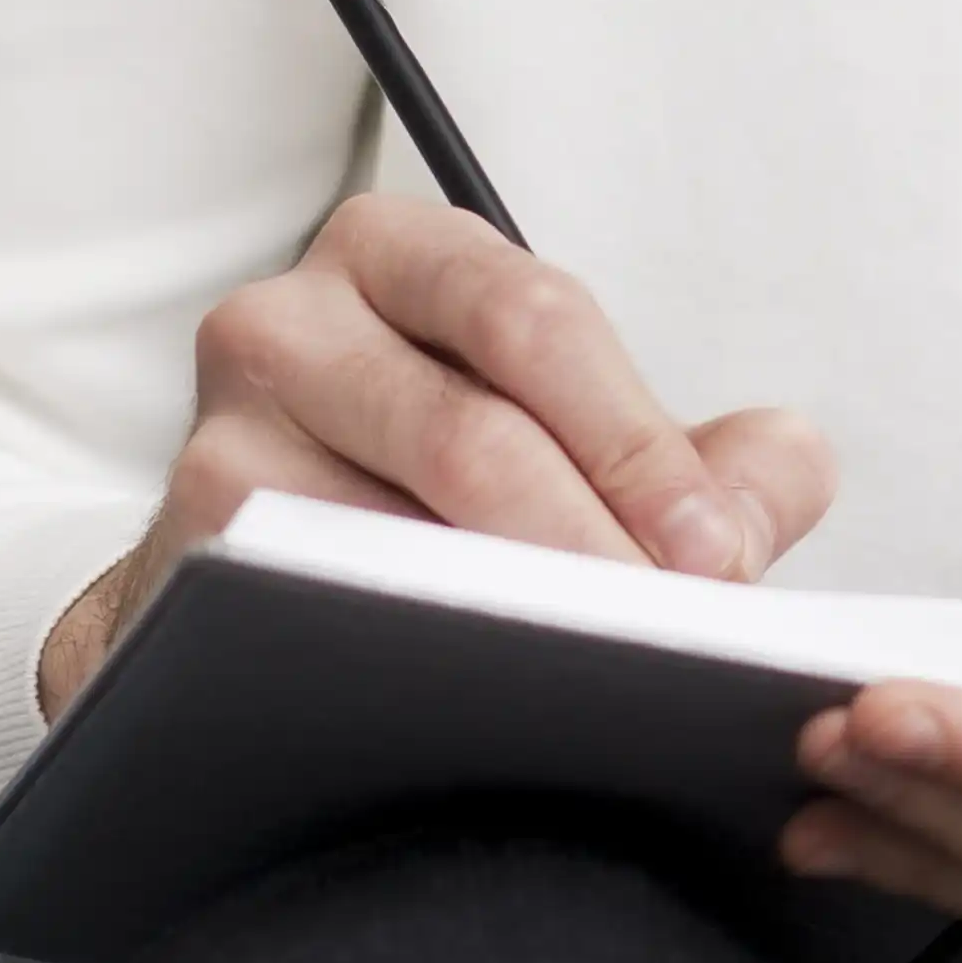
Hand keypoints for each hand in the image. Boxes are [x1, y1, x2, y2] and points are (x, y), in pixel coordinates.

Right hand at [37, 191, 835, 716]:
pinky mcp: (189, 552)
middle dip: (594, 548)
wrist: (257, 593)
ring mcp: (221, 437)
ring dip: (515, 622)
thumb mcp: (573, 437)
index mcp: (400, 255)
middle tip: (676, 637)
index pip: (537, 320)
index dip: (640, 445)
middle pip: (471, 434)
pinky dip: (418, 662)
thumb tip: (772, 487)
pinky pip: (319, 612)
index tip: (716, 556)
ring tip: (607, 681)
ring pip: (394, 536)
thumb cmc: (435, 495)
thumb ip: (705, 458)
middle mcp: (288, 320)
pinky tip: (489, 707)